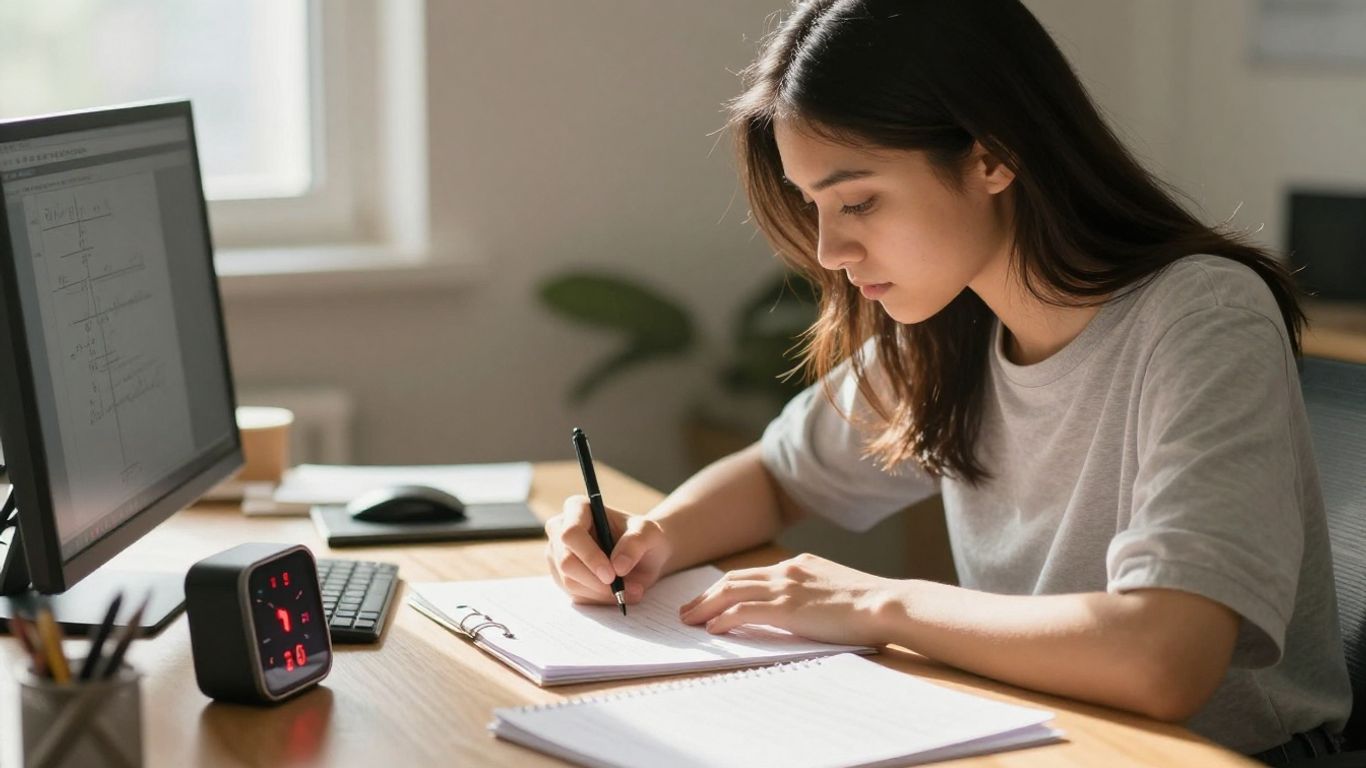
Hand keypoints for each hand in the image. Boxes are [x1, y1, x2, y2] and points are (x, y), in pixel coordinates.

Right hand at [544, 495, 672, 604]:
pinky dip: (599, 599)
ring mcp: (557, 555)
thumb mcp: (649, 534)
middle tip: (622, 589)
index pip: (571, 533)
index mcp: (578, 508)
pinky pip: (576, 595)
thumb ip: (635, 544)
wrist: (644, 556)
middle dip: (596, 581)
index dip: (589, 556)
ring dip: (601, 592)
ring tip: (631, 590)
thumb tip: (617, 566)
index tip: (612, 575)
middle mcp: (560, 529)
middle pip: (566, 561)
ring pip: (570, 582)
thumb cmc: (644, 538)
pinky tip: (618, 593)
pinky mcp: (562, 577)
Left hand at [678, 553, 897, 645]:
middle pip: (733, 579)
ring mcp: (785, 588)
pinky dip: (723, 618)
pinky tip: (713, 629)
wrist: (885, 604)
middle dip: (707, 594)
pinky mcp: (786, 608)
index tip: (711, 598)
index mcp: (799, 565)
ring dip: (705, 606)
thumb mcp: (835, 590)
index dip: (727, 586)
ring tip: (689, 620)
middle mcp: (787, 571)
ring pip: (731, 592)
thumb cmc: (869, 606)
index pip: (752, 574)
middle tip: (688, 610)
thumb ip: (812, 594)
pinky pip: (743, 610)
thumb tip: (797, 610)